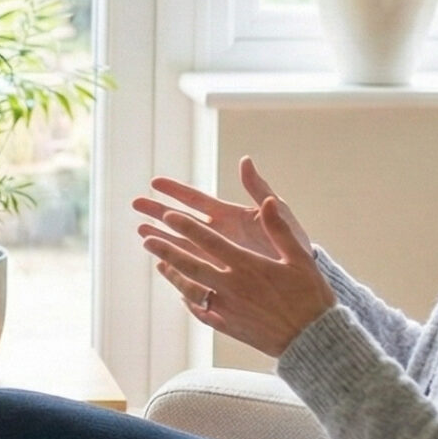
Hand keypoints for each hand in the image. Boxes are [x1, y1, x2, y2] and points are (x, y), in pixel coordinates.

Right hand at [130, 157, 311, 261]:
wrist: (302, 278)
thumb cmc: (294, 241)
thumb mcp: (279, 212)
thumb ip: (259, 189)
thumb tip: (245, 161)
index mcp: (229, 215)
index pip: (196, 199)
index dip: (176, 190)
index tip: (154, 182)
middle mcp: (218, 233)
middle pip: (181, 220)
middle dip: (158, 212)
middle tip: (135, 205)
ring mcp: (216, 254)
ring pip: (181, 244)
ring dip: (161, 237)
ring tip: (140, 232)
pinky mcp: (217, 274)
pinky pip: (191, 268)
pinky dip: (175, 264)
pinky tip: (160, 263)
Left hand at [135, 190, 335, 358]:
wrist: (314, 340)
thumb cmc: (310, 296)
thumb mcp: (299, 258)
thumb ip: (278, 229)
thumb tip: (267, 201)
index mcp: (248, 266)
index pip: (209, 241)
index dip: (187, 227)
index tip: (169, 216)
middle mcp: (232, 286)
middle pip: (190, 264)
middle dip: (166, 249)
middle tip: (146, 238)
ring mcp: (227, 309)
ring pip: (190, 288)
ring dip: (171, 274)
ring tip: (158, 263)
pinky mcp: (228, 327)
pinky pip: (201, 312)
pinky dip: (188, 301)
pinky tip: (181, 294)